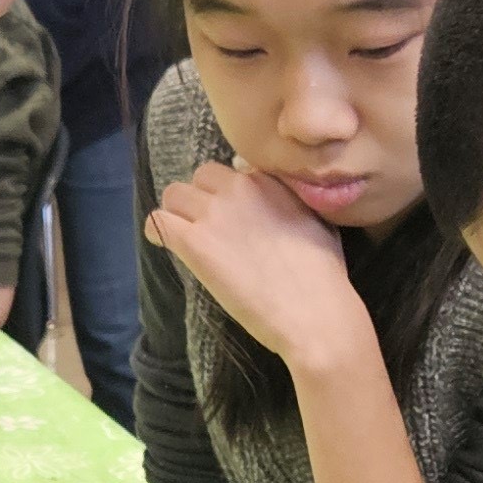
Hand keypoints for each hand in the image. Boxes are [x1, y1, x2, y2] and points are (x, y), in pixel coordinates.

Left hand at [147, 160, 371, 375]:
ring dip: (177, 213)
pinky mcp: (195, 242)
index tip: (234, 216)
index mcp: (269, 180)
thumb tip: (278, 195)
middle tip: (209, 227)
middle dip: (201, 198)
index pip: (233, 171)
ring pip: (174, 194)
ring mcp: (215, 213)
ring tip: (187, 237)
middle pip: (201, 177)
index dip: (229, 195)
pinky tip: (168, 246)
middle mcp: (239, 187)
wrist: (314, 311)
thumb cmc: (325, 275)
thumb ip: (292, 200)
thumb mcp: (318, 220)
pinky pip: (158, 222)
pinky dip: (159, 232)